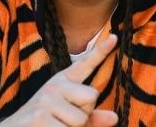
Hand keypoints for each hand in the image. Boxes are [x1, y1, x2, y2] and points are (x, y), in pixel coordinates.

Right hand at [0, 35, 119, 126]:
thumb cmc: (44, 122)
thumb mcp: (67, 115)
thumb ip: (91, 116)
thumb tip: (115, 118)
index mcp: (62, 82)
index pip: (84, 64)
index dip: (101, 51)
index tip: (115, 37)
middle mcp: (54, 86)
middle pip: (92, 96)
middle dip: (85, 113)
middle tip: (65, 119)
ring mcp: (46, 102)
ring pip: (82, 119)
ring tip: (55, 126)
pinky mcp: (40, 118)